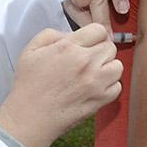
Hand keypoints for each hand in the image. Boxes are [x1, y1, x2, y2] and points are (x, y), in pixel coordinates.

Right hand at [0, 24, 122, 146]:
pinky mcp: (100, 100)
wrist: (30, 117)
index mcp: (69, 47)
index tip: (88, 43)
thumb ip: (52, 34)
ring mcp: (95, 82)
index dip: (94, 35)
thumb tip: (71, 35)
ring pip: (118, 66)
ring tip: (94, 73)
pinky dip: (110, 86)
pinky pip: (117, 87)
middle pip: (110, 47)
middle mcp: (85, 63)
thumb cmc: (29, 85)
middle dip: (100, 50)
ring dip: (108, 67)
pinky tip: (96, 87)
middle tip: (88, 59)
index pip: (99, 30)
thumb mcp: (31, 50)